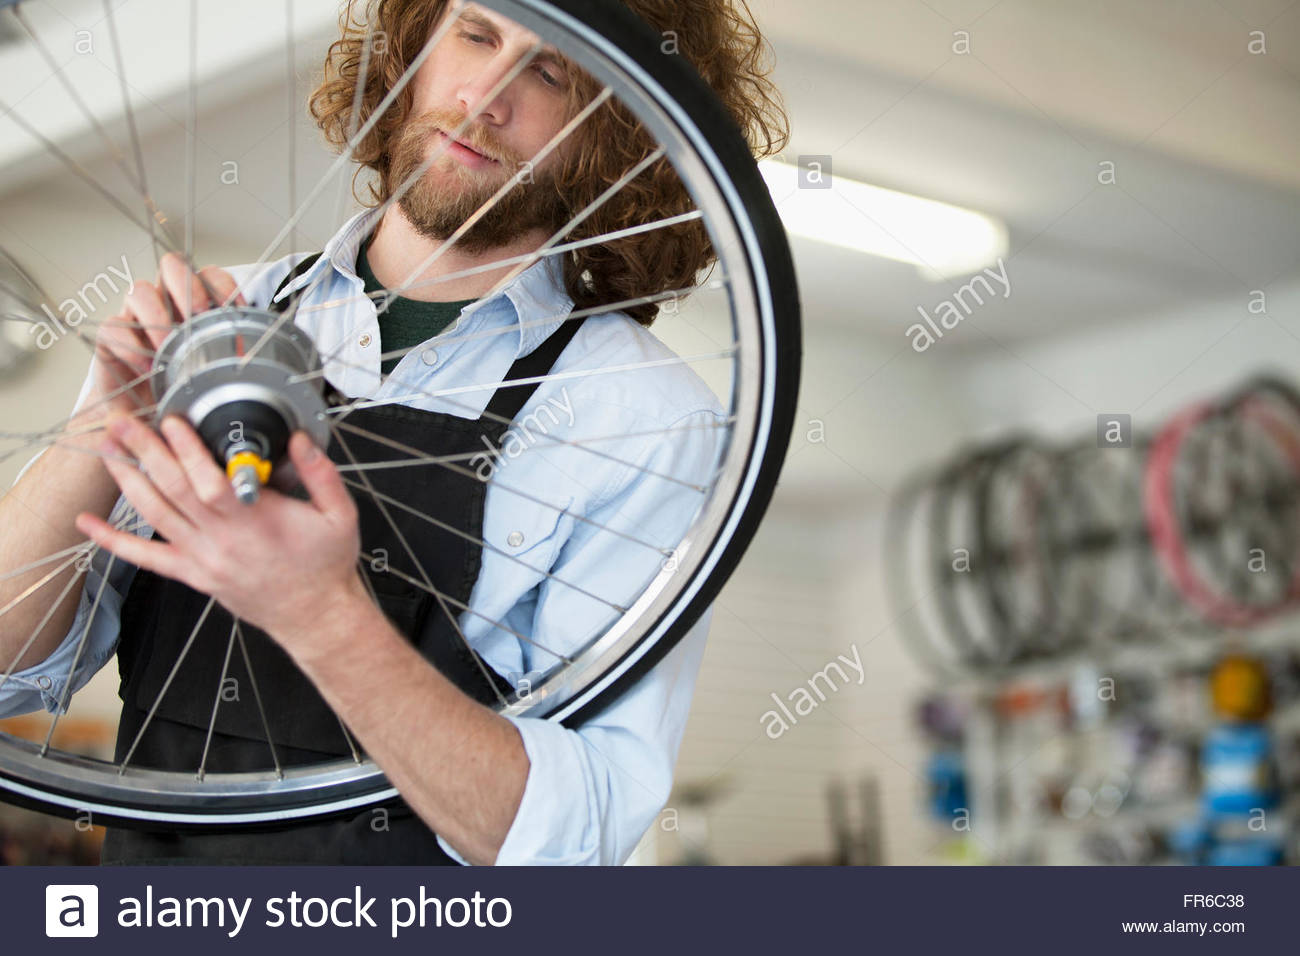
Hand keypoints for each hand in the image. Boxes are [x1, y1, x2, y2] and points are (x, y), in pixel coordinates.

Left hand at [74, 412, 365, 648]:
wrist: (315, 615)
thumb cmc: (325, 566)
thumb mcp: (340, 515)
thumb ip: (320, 474)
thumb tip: (299, 439)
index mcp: (256, 521)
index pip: (210, 481)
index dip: (186, 450)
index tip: (173, 420)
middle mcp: (221, 539)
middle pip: (172, 490)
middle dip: (144, 451)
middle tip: (123, 421)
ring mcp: (202, 558)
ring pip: (154, 514)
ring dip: (128, 479)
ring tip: (108, 449)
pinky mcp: (193, 574)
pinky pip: (146, 558)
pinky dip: (113, 541)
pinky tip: (90, 524)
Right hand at [84, 254, 243, 424]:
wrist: (151, 420)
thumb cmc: (188, 393)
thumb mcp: (219, 374)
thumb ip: (236, 356)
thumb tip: (265, 352)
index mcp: (196, 305)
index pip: (209, 275)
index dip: (223, 285)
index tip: (235, 310)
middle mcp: (166, 304)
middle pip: (172, 267)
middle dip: (186, 286)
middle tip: (196, 314)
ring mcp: (137, 318)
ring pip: (139, 291)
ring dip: (157, 316)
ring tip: (168, 347)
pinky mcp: (112, 340)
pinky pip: (114, 327)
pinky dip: (131, 345)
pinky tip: (148, 368)